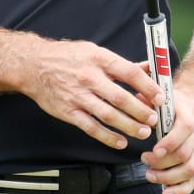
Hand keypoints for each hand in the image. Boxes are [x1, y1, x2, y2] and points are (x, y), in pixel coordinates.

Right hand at [18, 37, 160, 150]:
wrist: (32, 65)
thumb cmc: (66, 57)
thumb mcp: (94, 52)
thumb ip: (121, 63)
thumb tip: (148, 68)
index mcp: (98, 59)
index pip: (129, 73)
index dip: (148, 87)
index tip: (161, 98)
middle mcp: (89, 77)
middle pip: (121, 97)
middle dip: (141, 111)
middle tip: (154, 120)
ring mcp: (77, 96)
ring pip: (108, 115)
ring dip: (128, 126)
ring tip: (143, 132)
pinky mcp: (68, 111)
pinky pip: (91, 127)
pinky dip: (107, 137)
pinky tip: (120, 142)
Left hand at [142, 81, 193, 193]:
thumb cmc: (173, 103)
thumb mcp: (161, 97)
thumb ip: (147, 99)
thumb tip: (135, 101)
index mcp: (190, 116)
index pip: (185, 130)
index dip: (169, 143)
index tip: (153, 151)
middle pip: (185, 155)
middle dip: (163, 163)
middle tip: (145, 162)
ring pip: (191, 170)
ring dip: (169, 178)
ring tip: (150, 176)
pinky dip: (181, 190)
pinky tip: (166, 193)